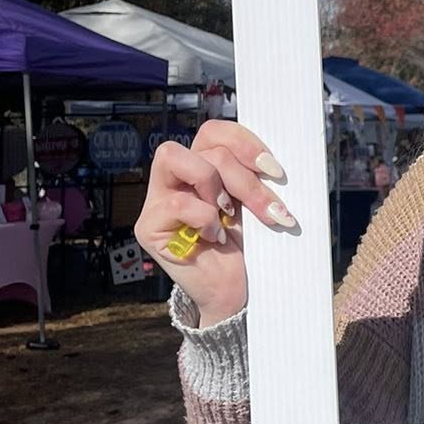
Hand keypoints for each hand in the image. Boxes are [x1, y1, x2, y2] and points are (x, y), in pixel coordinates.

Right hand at [135, 121, 295, 325]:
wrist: (234, 292)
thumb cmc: (246, 246)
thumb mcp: (251, 202)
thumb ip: (248, 175)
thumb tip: (269, 159)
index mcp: (202, 165)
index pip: (213, 131)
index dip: (244, 141)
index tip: (275, 170)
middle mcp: (176, 178)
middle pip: (204, 144)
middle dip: (243, 176)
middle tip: (267, 207)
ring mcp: (157, 200)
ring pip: (180, 160)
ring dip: (220, 190)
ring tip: (232, 218)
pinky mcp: (148, 226)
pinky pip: (178, 204)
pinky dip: (205, 219)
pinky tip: (216, 237)